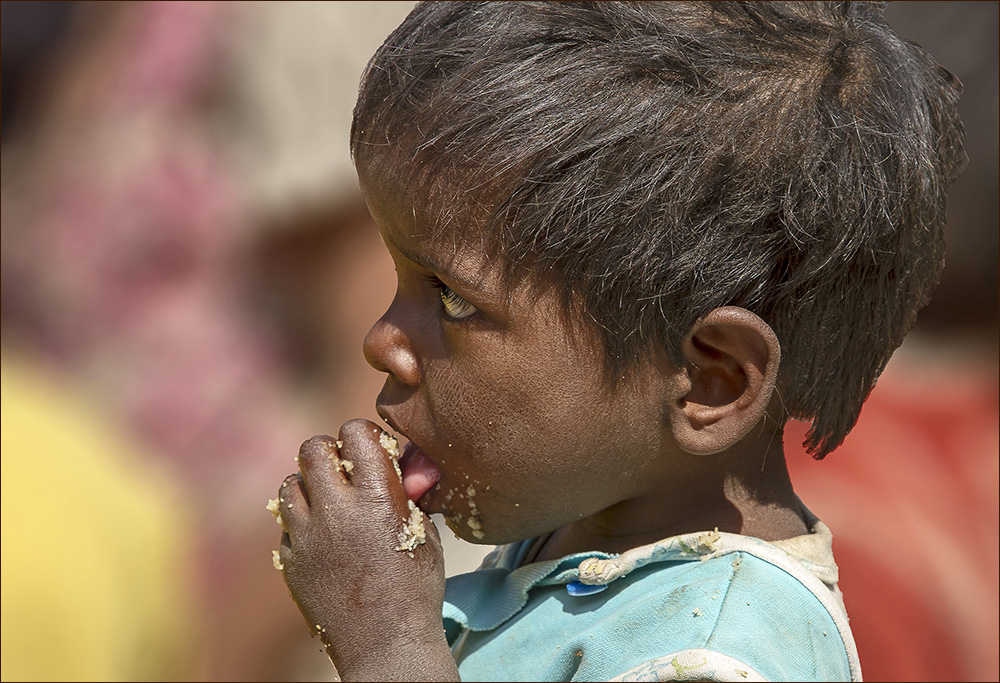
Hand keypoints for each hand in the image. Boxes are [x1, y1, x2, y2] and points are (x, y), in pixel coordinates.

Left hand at [274, 419, 457, 680]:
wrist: (386, 645)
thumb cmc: (416, 587)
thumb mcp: (425, 532)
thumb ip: (408, 492)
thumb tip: (402, 461)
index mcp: (378, 497)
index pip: (354, 433)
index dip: (363, 437)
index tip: (372, 452)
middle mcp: (337, 510)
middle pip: (313, 449)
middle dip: (330, 453)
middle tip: (345, 472)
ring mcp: (308, 536)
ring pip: (290, 483)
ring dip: (310, 486)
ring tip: (330, 504)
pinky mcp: (290, 560)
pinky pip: (286, 523)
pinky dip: (302, 522)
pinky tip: (323, 537)